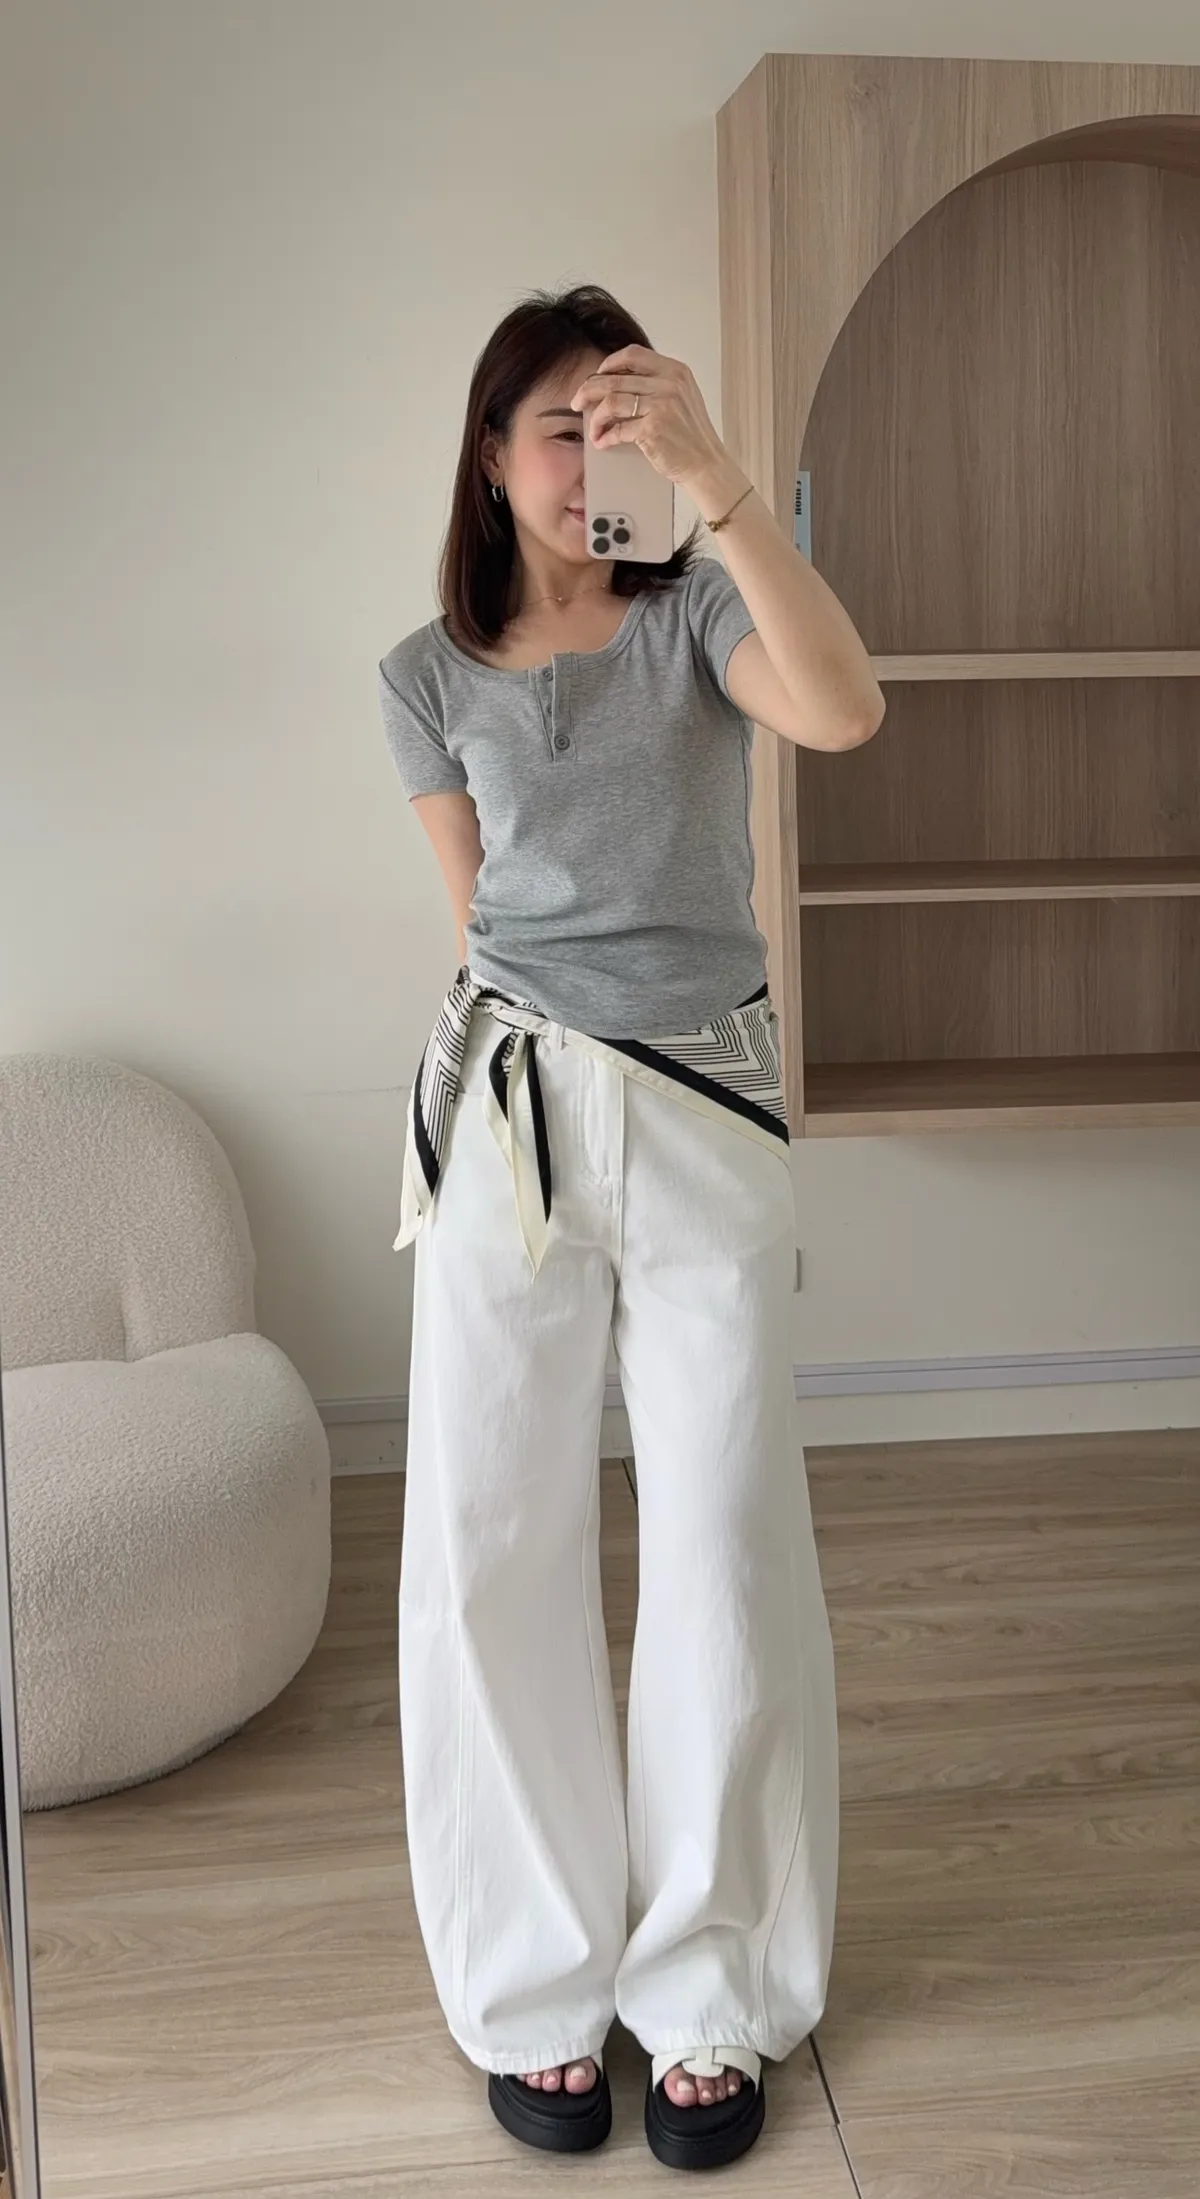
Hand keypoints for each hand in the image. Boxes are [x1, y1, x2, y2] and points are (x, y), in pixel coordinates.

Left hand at [569, 344, 731, 494]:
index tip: (596, 376)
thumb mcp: (681, 396)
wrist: (706, 463)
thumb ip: (657, 383)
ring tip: (592, 429)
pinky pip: (618, 429)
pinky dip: (606, 436)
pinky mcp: (652, 429)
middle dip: (588, 390)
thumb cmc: (691, 434)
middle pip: (614, 378)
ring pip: (611, 402)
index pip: (633, 354)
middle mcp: (668, 383)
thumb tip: (616, 382)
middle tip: (577, 402)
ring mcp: (661, 405)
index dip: (609, 363)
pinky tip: (603, 442)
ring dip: (595, 417)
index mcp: (674, 371)